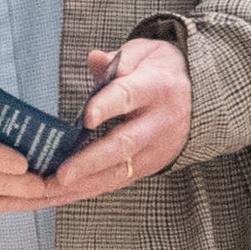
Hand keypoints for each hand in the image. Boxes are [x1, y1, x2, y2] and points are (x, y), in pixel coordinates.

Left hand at [46, 39, 192, 204]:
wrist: (199, 96)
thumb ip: (119, 59)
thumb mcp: (144, 53)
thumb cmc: (159, 71)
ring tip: (51, 191)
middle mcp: (159, 123)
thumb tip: (95, 58)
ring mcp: (156, 149)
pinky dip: (87, 190)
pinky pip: (116, 181)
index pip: (129, 96)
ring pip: (119, 171)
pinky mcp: (149, 166)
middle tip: (62, 174)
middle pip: (124, 144)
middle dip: (90, 161)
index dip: (108, 105)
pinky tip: (60, 196)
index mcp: (156, 88)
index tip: (87, 117)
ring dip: (83, 183)